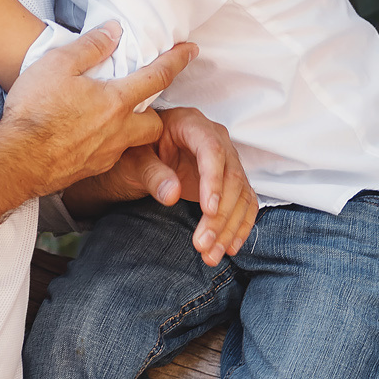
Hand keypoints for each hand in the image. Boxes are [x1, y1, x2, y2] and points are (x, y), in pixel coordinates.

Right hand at [0, 24, 196, 244]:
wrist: (16, 160)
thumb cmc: (35, 110)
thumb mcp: (58, 63)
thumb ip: (90, 46)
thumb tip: (114, 31)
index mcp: (116, 101)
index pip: (157, 76)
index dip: (177, 60)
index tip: (191, 50)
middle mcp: (119, 130)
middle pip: (155, 123)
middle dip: (155, 112)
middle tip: (141, 101)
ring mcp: (106, 154)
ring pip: (133, 141)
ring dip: (131, 130)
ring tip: (112, 119)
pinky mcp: (90, 169)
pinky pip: (109, 156)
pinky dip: (106, 145)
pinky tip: (86, 137)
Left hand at [65, 108, 259, 265]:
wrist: (140, 156)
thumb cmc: (135, 151)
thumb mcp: (134, 159)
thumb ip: (152, 173)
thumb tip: (172, 194)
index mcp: (191, 124)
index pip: (212, 150)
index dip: (213, 181)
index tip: (208, 210)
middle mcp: (216, 139)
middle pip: (231, 176)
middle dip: (220, 215)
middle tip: (202, 244)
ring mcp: (226, 160)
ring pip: (241, 194)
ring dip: (229, 227)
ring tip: (211, 255)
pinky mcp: (229, 181)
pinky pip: (244, 203)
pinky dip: (240, 226)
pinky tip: (228, 247)